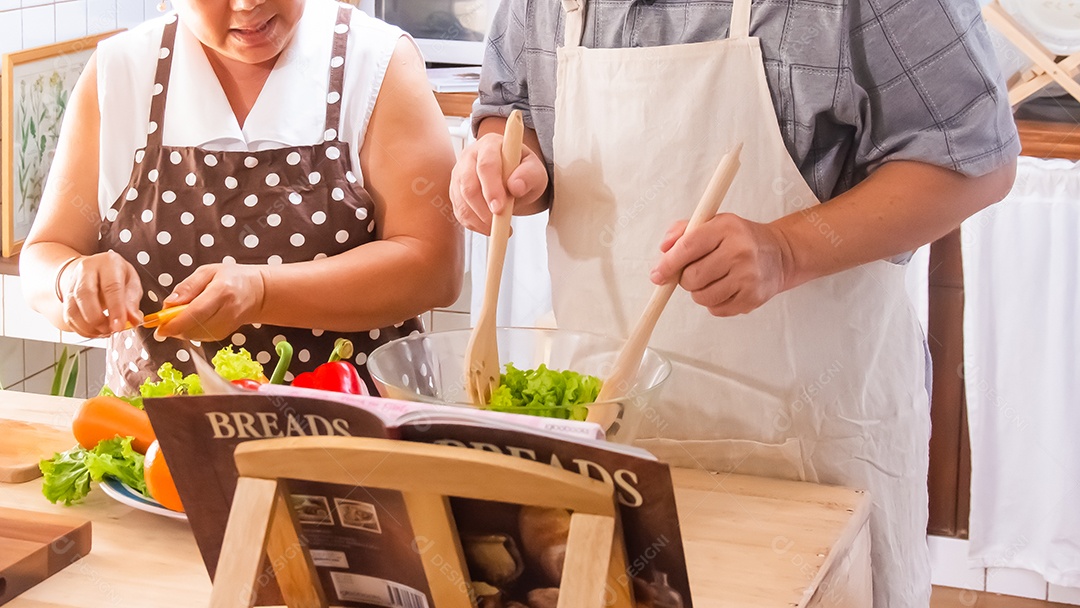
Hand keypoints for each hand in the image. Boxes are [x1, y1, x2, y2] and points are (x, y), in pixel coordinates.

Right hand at [59, 251, 142, 336]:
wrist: (97, 269)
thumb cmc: (118, 276)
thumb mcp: (132, 284)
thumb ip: (132, 302)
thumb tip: (134, 320)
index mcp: (108, 263)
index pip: (111, 286)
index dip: (115, 309)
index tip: (119, 326)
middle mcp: (87, 270)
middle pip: (85, 295)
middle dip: (98, 318)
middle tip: (111, 330)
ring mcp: (73, 282)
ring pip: (73, 307)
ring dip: (89, 326)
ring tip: (105, 332)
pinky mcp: (66, 296)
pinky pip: (69, 316)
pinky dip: (82, 329)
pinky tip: (95, 332)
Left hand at [154, 263, 265, 341]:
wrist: (257, 292)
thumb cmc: (231, 278)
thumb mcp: (208, 272)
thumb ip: (187, 287)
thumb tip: (168, 303)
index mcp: (222, 291)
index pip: (196, 312)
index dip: (175, 322)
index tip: (158, 326)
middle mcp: (228, 311)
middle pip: (194, 327)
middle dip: (174, 327)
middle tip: (164, 319)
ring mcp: (228, 325)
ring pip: (195, 335)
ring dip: (181, 329)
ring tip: (180, 316)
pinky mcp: (225, 334)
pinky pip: (201, 338)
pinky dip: (190, 332)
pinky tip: (191, 322)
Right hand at [450, 132, 547, 234]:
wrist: (513, 179)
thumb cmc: (523, 171)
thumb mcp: (535, 171)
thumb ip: (529, 175)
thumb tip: (516, 186)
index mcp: (490, 145)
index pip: (486, 165)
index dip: (491, 188)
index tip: (499, 208)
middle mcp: (470, 157)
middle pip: (468, 184)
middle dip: (482, 208)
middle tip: (498, 223)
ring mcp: (459, 175)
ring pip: (461, 200)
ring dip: (479, 219)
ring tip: (499, 227)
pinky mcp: (456, 192)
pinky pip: (460, 212)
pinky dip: (474, 224)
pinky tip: (489, 226)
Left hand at [650, 214, 790, 316]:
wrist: (780, 254)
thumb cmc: (741, 238)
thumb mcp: (714, 222)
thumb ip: (684, 231)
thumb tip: (664, 249)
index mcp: (726, 228)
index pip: (687, 247)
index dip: (667, 264)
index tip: (657, 274)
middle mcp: (740, 252)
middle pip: (691, 277)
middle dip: (685, 279)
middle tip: (694, 272)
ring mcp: (748, 277)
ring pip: (701, 296)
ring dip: (699, 291)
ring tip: (712, 279)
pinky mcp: (752, 298)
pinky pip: (716, 309)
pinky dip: (713, 302)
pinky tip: (725, 288)